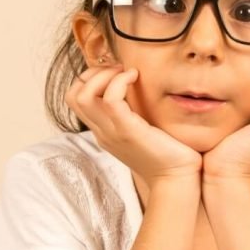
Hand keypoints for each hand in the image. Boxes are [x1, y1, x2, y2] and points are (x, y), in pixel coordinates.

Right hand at [66, 65, 201, 185]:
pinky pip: (110, 99)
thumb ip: (134, 113)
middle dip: (93, 72)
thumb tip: (140, 88)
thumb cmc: (168, 154)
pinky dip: (119, 80)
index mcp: (104, 131)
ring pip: (84, 95)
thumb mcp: (144, 130)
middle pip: (73, 94)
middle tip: (119, 69)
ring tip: (125, 72)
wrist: (176, 179)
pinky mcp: (128, 131)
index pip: (77, 99)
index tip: (116, 72)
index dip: (91, 78)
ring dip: (103, 74)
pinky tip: (135, 77)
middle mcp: (102, 132)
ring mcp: (112, 132)